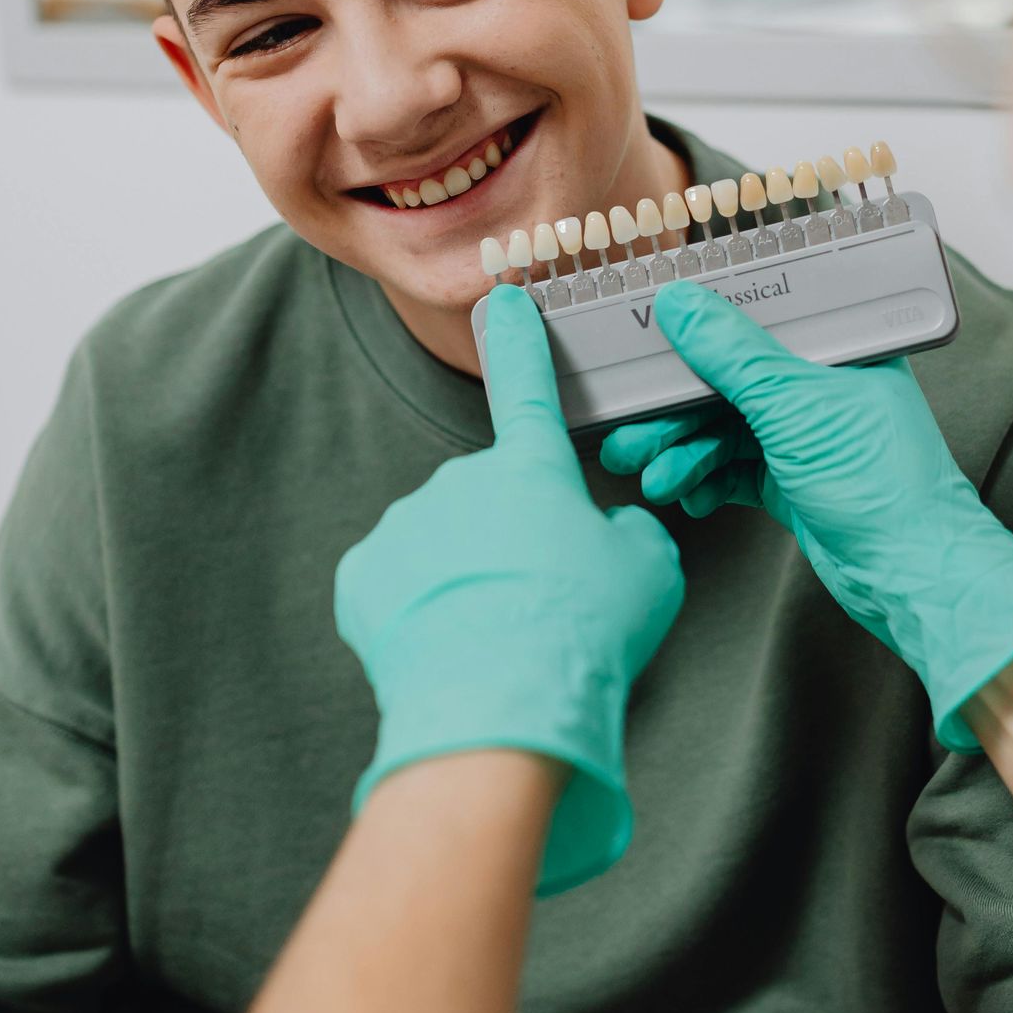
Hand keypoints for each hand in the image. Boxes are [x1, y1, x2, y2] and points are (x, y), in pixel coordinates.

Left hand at [336, 283, 684, 890]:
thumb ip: (628, 535)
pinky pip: (397, 585)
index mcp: (532, 469)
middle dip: (510, 540)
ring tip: (497, 637)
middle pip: (490, 501)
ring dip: (465, 579)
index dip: (520, 342)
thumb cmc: (582, 635)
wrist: (499, 711)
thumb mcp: (649, 573)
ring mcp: (405, 526)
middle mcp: (460, 480)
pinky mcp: (363, 578)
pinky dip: (420, 612)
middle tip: (541, 602)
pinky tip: (448, 647)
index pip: (527, 387)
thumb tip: (607, 534)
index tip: (503, 302)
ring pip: (440, 544)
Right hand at [601, 284, 1012, 747]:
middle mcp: (820, 385)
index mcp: (838, 348)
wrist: (912, 575)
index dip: (699, 327)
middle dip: (673, 408)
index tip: (647, 337)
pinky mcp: (791, 480)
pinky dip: (703, 479)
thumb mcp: (797, 406)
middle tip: (628, 430)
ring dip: (681, 450)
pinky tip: (685, 494)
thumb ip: (733, 355)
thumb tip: (681, 304)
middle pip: (728, 379)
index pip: (757, 318)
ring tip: (650, 475)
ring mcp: (804, 435)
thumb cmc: (883, 483)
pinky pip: (730, 469)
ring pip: (722, 428)